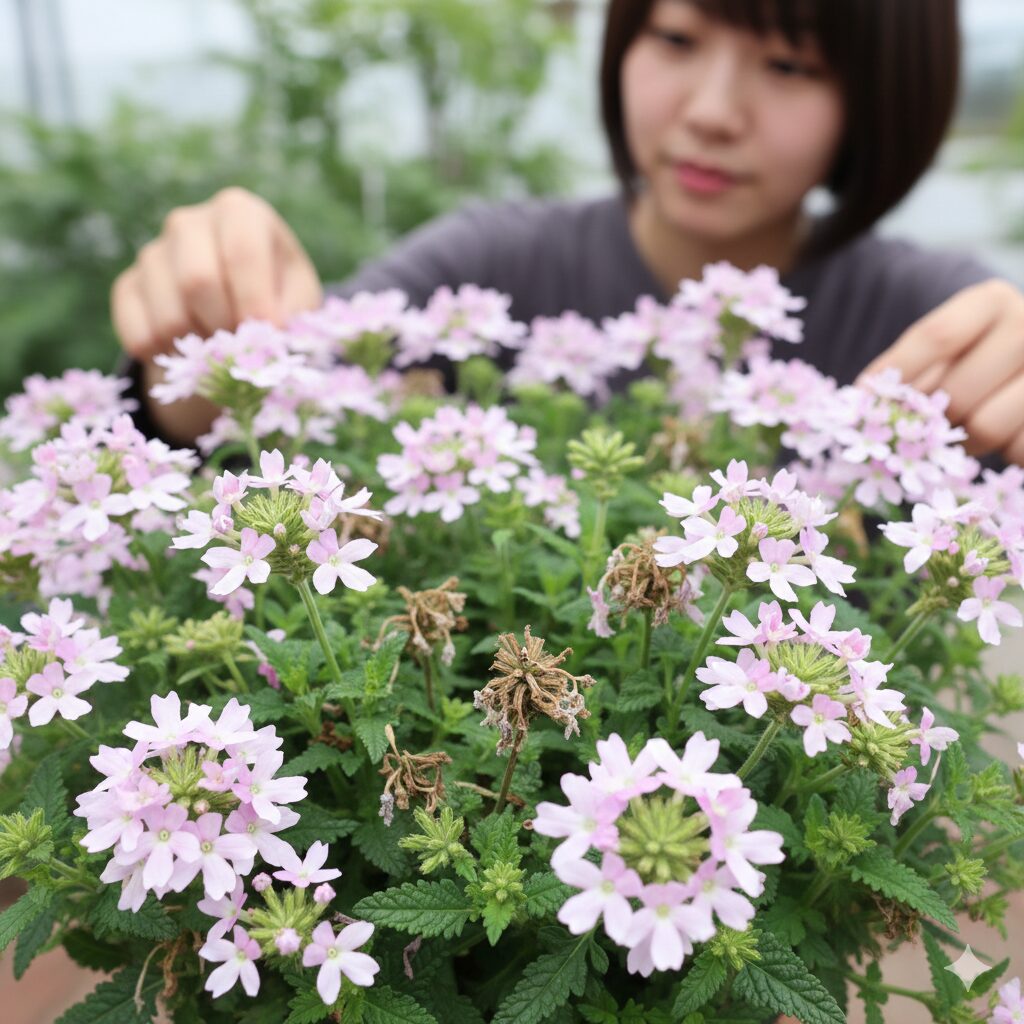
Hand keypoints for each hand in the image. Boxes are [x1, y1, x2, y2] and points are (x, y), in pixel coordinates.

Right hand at [111, 187, 322, 360]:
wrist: (238, 307)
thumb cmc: (279, 297)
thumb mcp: (300, 300)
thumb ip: (292, 314)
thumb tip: (268, 332)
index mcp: (240, 213)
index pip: (241, 251)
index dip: (255, 301)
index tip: (267, 333)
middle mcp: (189, 222)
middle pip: (197, 281)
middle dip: (226, 327)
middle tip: (245, 347)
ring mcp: (153, 253)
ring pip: (169, 316)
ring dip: (200, 349)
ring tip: (222, 349)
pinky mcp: (128, 286)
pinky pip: (140, 334)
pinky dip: (170, 357)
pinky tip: (192, 352)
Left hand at [857, 279, 1023, 465]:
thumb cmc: (972, 363)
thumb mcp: (944, 354)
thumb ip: (909, 373)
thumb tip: (859, 404)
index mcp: (992, 302)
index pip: (935, 336)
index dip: (896, 372)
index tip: (865, 400)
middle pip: (957, 391)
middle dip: (931, 420)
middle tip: (924, 429)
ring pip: (985, 426)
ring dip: (964, 442)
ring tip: (963, 434)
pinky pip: (1017, 449)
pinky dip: (1002, 454)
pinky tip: (1002, 440)